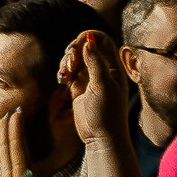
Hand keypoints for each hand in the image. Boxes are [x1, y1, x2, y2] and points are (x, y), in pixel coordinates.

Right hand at [58, 31, 131, 155]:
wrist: (102, 138)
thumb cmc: (107, 113)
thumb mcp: (102, 85)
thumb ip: (95, 62)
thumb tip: (89, 40)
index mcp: (113, 67)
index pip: (102, 40)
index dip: (88, 37)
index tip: (76, 46)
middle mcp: (102, 69)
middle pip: (85, 46)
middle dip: (73, 51)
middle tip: (70, 64)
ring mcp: (90, 78)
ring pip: (75, 59)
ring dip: (66, 62)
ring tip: (64, 76)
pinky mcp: (79, 88)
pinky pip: (69, 72)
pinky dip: (63, 72)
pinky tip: (62, 81)